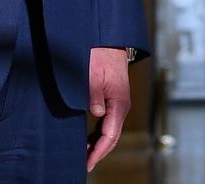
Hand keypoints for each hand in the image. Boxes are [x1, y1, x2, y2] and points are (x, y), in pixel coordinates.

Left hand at [85, 47, 132, 170]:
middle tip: (83, 164)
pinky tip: (88, 140)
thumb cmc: (100, 55)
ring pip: (110, 131)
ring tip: (83, 155)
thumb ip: (94, 95)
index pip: (110, 135)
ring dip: (98, 144)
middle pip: (112, 137)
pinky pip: (108, 123)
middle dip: (98, 152)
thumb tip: (97, 114)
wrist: (108, 40)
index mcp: (119, 102)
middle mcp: (122, 106)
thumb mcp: (93, 74)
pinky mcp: (114, 100)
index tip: (87, 163)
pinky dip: (99, 134)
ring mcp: (119, 103)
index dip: (98, 152)